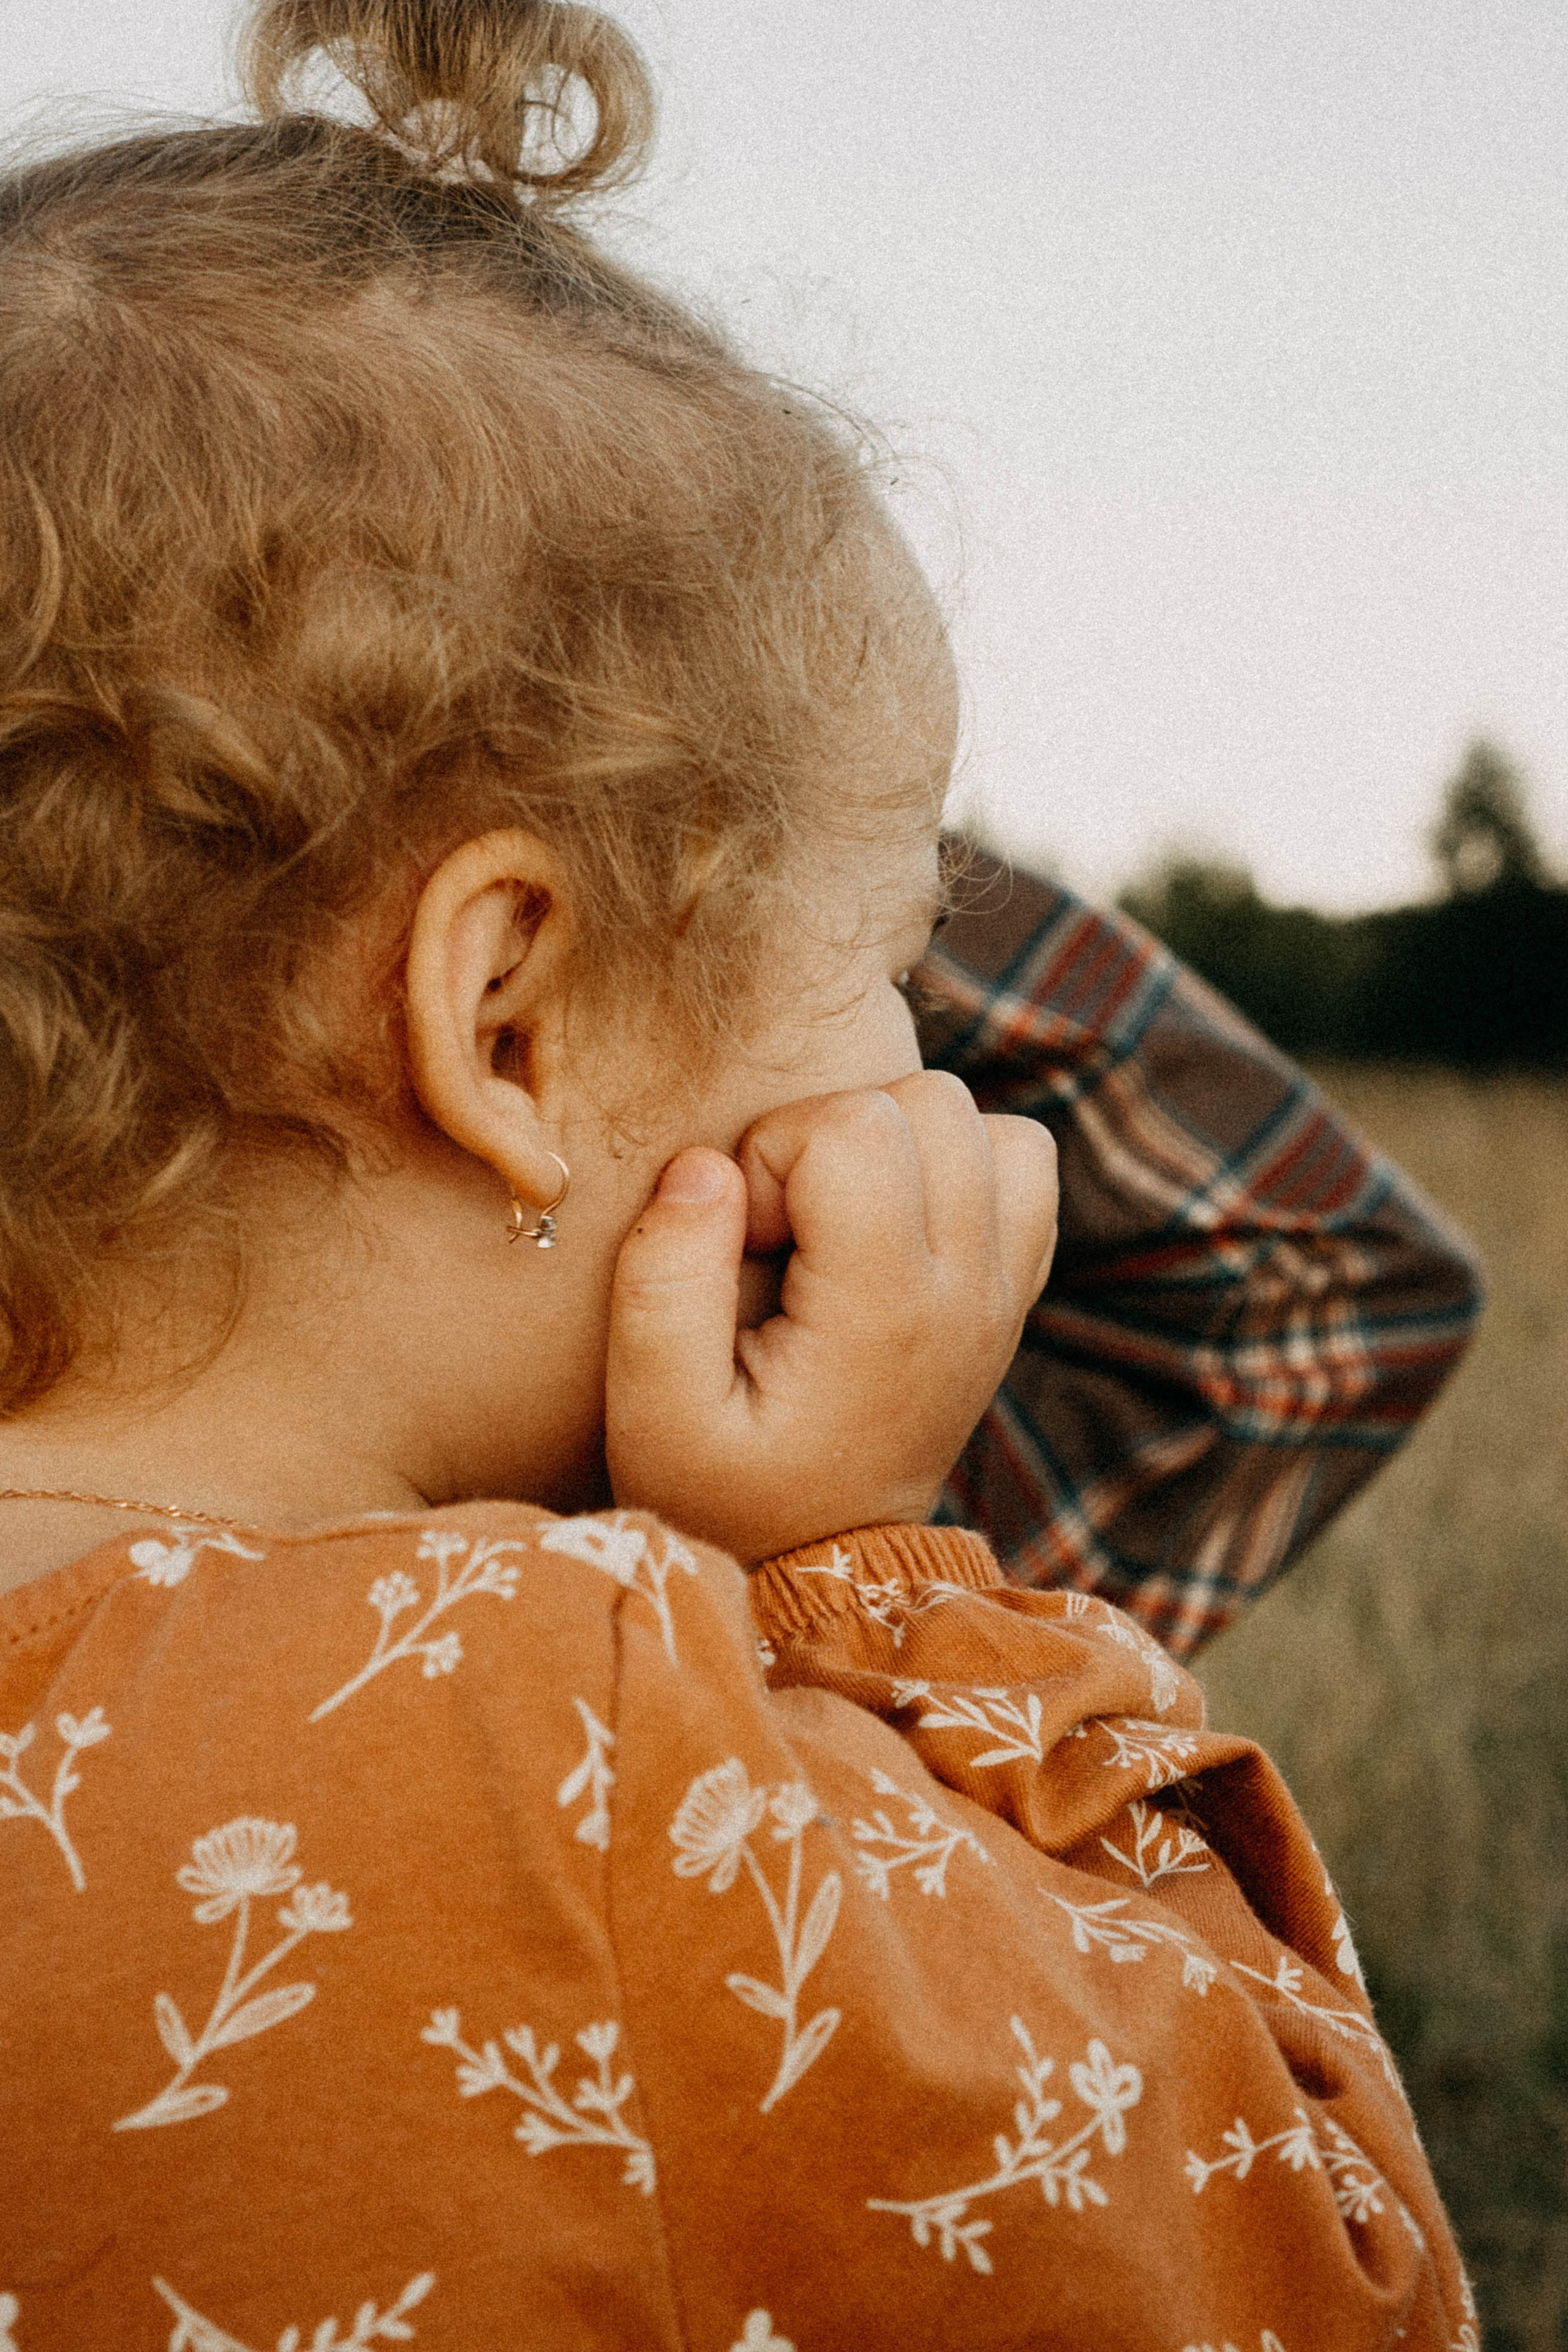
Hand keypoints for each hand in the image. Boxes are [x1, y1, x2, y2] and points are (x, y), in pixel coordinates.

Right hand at [605, 1072, 1057, 1561]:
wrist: (822, 1576)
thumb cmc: (723, 1492)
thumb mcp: (652, 1412)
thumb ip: (662, 1280)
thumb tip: (705, 1166)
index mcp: (887, 1312)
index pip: (853, 1127)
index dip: (772, 1156)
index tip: (749, 1243)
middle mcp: (969, 1289)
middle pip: (929, 1102)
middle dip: (832, 1135)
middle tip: (787, 1232)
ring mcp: (1005, 1289)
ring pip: (982, 1120)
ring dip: (896, 1143)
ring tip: (838, 1223)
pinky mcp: (1013, 1290)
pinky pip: (1018, 1163)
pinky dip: (955, 1165)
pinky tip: (890, 1225)